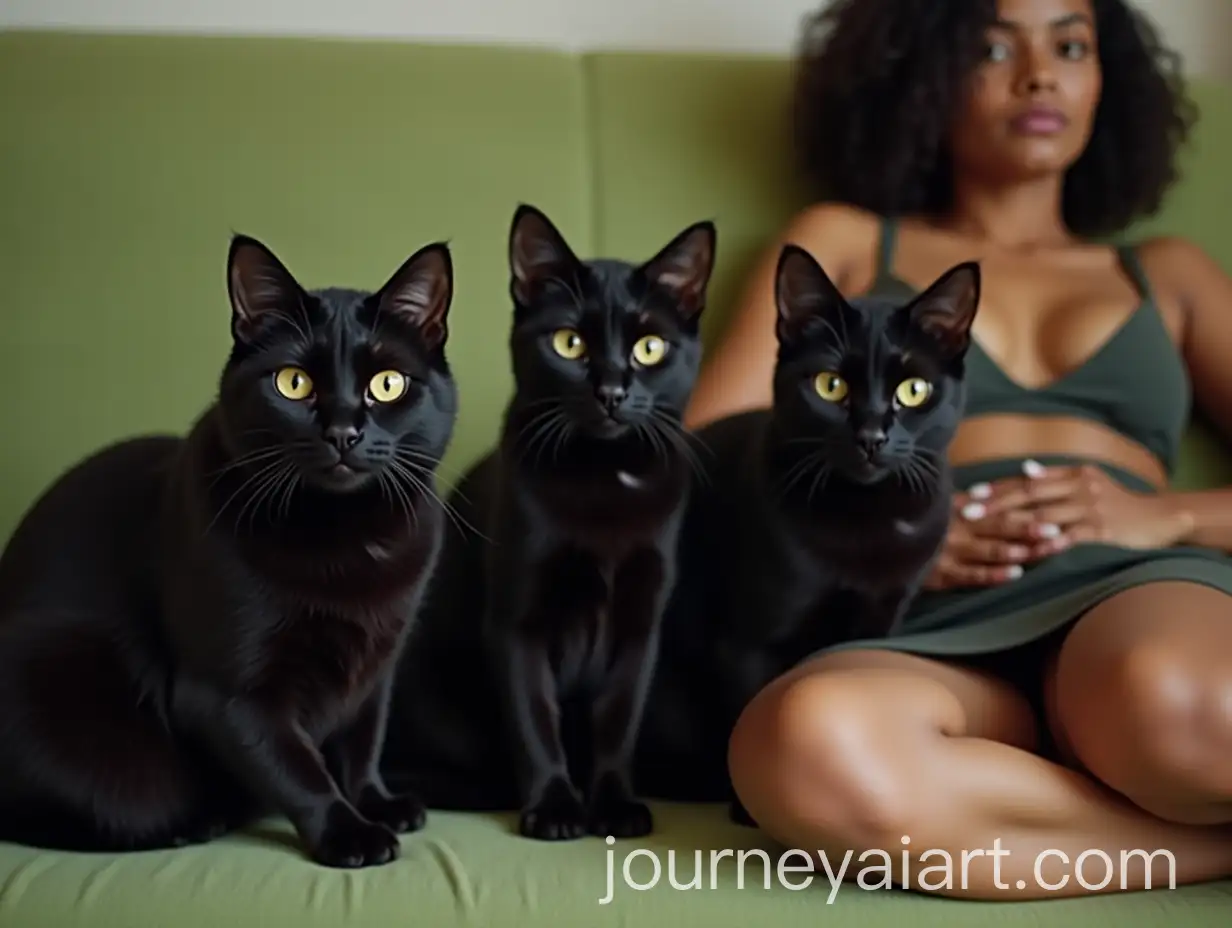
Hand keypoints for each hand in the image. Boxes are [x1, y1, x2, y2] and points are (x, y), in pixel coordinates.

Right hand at [924, 482, 1067, 589]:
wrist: (877, 544)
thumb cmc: (913, 524)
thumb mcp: (935, 506)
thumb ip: (961, 501)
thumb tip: (988, 492)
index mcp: (956, 509)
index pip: (996, 508)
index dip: (1023, 509)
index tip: (1050, 507)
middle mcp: (955, 527)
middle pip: (999, 527)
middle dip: (1030, 529)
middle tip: (1057, 529)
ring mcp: (949, 551)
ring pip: (991, 550)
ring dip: (1020, 550)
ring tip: (1046, 550)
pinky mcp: (940, 574)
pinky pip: (971, 575)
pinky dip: (994, 574)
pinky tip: (1015, 574)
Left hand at [956, 460, 1193, 550]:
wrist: (1161, 517)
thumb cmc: (1118, 502)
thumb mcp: (1089, 482)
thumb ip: (1057, 477)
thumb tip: (1024, 469)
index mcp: (1073, 474)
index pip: (1027, 480)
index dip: (998, 487)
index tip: (971, 494)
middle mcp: (1080, 486)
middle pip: (1030, 493)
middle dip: (996, 504)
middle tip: (968, 513)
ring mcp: (1091, 508)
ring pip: (1045, 515)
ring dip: (1014, 524)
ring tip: (989, 532)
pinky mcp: (1103, 530)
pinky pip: (1071, 537)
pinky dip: (1050, 543)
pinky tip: (1030, 550)